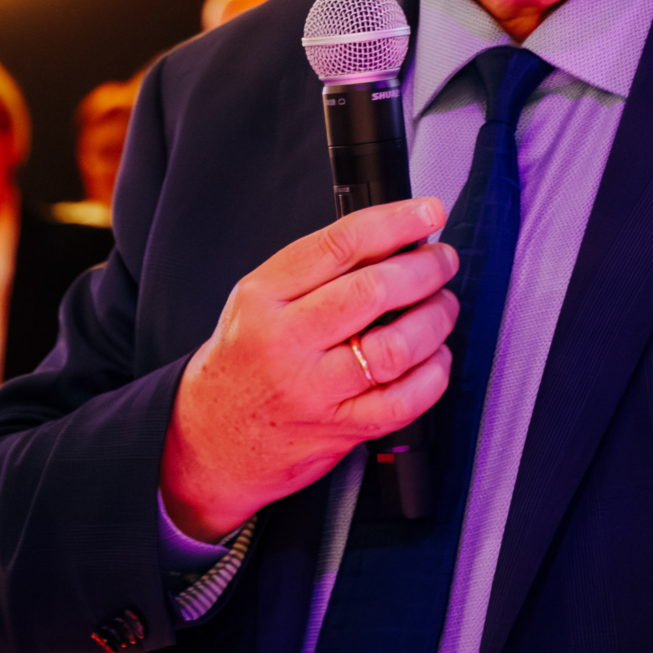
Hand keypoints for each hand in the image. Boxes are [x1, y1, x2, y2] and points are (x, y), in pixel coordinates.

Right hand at [160, 198, 459, 540]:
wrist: (209, 438)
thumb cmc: (243, 362)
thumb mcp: (258, 301)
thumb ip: (314, 271)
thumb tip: (391, 238)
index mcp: (264, 297)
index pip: (339, 245)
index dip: (395, 223)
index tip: (428, 213)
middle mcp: (286, 341)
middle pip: (372, 291)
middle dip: (424, 269)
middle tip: (442, 261)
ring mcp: (312, 390)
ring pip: (395, 348)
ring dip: (435, 319)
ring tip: (442, 306)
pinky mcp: (337, 431)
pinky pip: (402, 402)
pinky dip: (433, 374)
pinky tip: (435, 357)